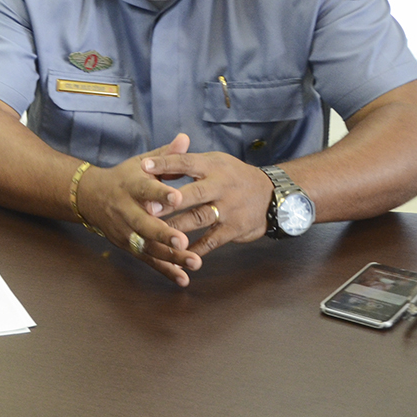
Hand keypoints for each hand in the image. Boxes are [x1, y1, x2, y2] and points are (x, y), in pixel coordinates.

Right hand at [79, 134, 202, 286]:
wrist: (90, 196)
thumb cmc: (125, 177)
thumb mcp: (141, 162)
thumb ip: (165, 155)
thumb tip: (185, 138)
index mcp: (131, 186)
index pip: (145, 190)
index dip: (160, 194)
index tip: (178, 198)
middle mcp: (125, 210)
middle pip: (144, 224)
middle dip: (163, 234)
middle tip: (183, 241)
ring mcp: (125, 231)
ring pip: (147, 246)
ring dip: (170, 257)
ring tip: (194, 263)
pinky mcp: (128, 246)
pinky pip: (148, 260)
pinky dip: (165, 270)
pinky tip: (184, 279)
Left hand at [141, 151, 274, 256]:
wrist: (272, 195)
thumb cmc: (233, 176)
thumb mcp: (215, 162)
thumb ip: (186, 161)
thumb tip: (154, 160)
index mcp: (213, 167)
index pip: (187, 163)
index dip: (166, 164)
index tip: (144, 166)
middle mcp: (221, 186)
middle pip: (193, 193)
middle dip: (171, 201)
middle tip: (148, 208)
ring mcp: (228, 209)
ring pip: (199, 218)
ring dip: (178, 227)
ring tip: (157, 233)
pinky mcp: (233, 229)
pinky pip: (211, 241)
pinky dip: (194, 250)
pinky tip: (177, 256)